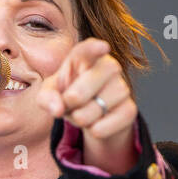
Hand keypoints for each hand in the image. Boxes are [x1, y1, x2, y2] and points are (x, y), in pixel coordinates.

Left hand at [36, 37, 137, 173]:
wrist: (91, 116)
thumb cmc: (69, 95)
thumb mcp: (50, 94)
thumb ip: (47, 98)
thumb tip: (57, 109)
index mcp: (86, 56)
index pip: (90, 48)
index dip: (95, 48)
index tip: (103, 47)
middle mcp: (109, 66)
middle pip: (91, 81)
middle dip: (73, 98)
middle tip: (68, 103)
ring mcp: (122, 87)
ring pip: (97, 108)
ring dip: (82, 118)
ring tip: (82, 112)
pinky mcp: (130, 109)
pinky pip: (105, 126)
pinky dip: (94, 131)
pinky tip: (96, 123)